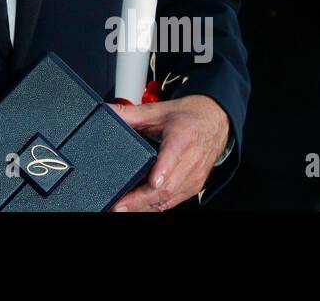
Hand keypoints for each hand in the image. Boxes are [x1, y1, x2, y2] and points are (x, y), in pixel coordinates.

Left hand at [107, 95, 229, 211]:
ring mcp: (194, 177)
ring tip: (121, 209)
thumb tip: (105, 111)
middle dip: (141, 200)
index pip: (173, 157)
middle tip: (118, 206)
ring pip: (169, 199)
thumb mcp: (157, 111)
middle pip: (167, 187)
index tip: (151, 181)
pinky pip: (173, 202)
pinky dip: (154, 206)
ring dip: (145, 207)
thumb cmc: (187, 117)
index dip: (162, 171)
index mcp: (183, 138)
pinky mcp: (194, 187)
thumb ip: (128, 113)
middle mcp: (191, 160)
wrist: (214, 121)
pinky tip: (137, 207)